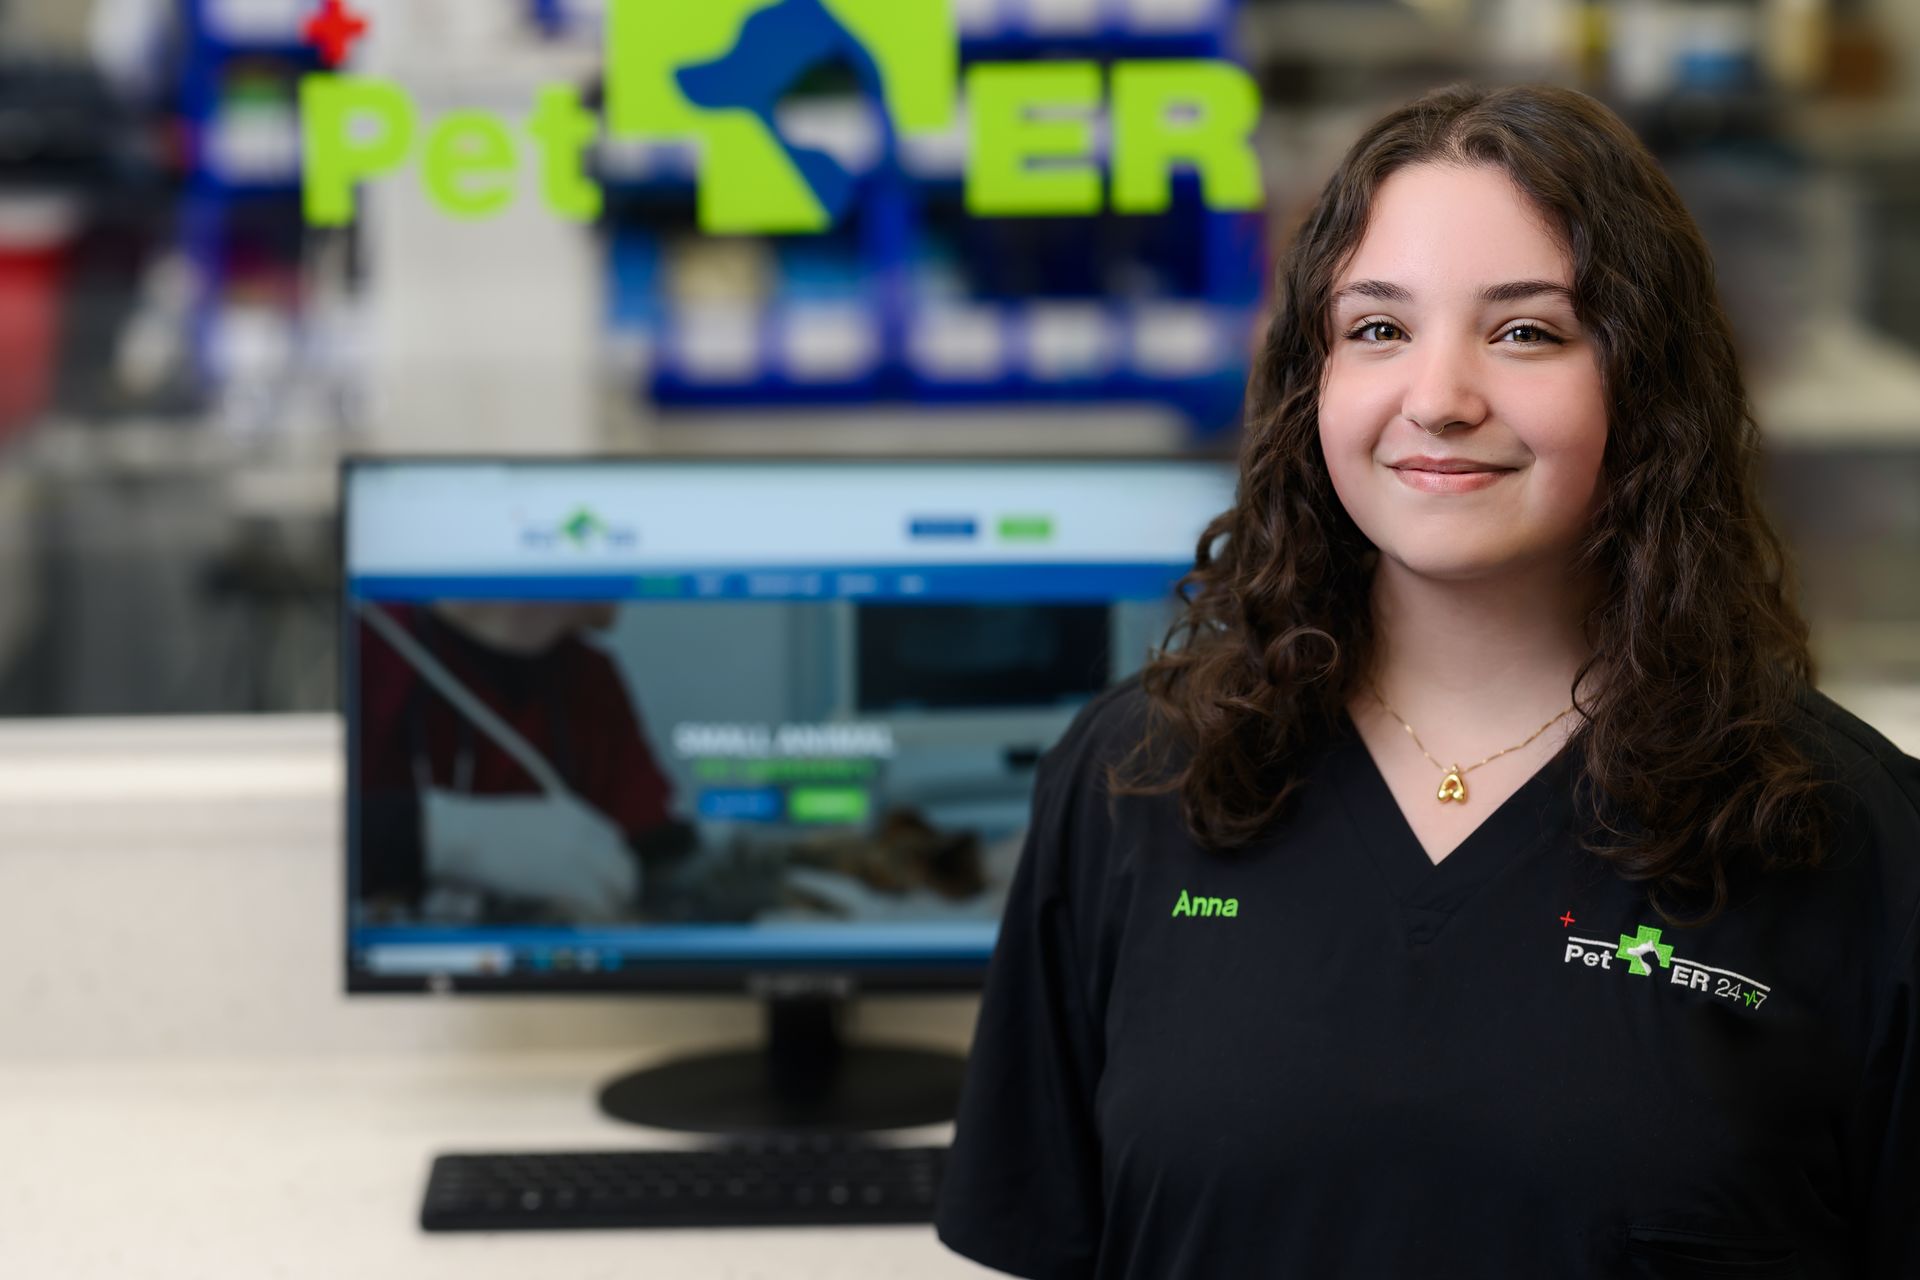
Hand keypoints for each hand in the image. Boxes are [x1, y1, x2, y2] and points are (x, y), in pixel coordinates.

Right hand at [421, 788, 639, 921]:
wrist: (461, 835)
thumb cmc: (477, 832)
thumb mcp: (525, 821)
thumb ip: (549, 835)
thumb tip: (554, 861)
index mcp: (573, 811)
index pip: (614, 838)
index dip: (612, 862)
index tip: (607, 879)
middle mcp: (584, 829)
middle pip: (624, 862)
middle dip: (620, 885)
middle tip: (611, 905)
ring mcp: (581, 854)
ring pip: (619, 885)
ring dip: (612, 903)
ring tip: (600, 919)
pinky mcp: (571, 880)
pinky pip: (601, 903)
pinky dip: (598, 916)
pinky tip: (588, 925)